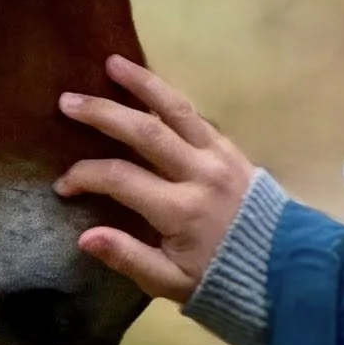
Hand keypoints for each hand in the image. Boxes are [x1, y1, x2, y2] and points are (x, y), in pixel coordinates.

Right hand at [55, 56, 255, 302]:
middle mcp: (200, 174)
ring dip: (143, 84)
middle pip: (146, 132)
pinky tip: (149, 84)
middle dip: (104, 113)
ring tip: (113, 62)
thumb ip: (127, 257)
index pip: (120, 178)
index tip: (63, 186)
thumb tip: (85, 237)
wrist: (280, 267)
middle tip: (68, 101)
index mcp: (181, 210)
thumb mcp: (169, 282)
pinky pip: (196, 116)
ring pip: (177, 110)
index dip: (85, 176)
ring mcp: (219, 156)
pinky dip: (170, 98)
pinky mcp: (231, 148)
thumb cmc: (216, 277)